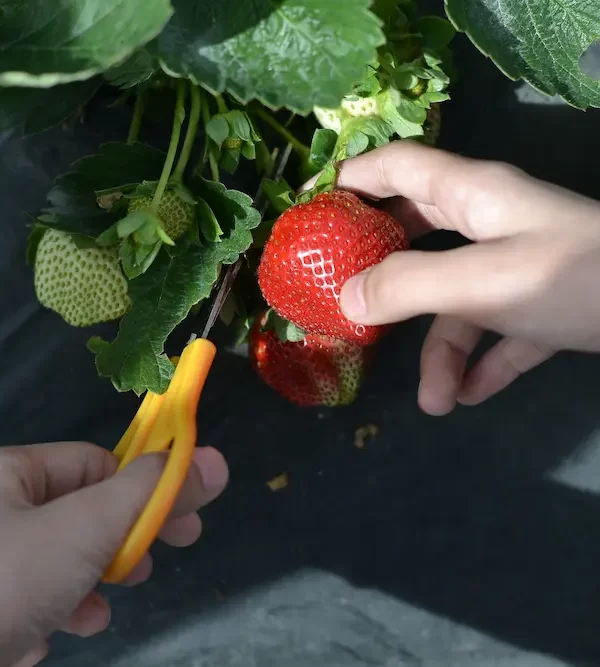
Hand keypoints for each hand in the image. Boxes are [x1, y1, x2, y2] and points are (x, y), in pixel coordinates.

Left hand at [0, 441, 227, 666]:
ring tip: (94, 616)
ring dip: (79, 588)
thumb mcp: (86, 529)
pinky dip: (37, 616)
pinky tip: (37, 644)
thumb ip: (150, 493)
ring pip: (48, 561)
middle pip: (74, 514)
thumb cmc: (5, 582)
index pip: (96, 464)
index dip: (144, 488)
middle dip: (115, 544)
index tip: (181, 522)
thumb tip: (214, 461)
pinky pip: (16, 598)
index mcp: (8, 473)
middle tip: (148, 570)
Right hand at [333, 141, 599, 414]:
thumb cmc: (572, 277)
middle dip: (382, 271)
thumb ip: (409, 286)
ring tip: (435, 403)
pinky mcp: (542, 306)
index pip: (398, 166)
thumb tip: (344, 298)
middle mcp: (490, 224)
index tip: (314, 210)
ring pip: (459, 302)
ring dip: (443, 351)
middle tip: (345, 301)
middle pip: (418, 236)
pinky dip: (483, 363)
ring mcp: (517, 266)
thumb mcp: (482, 282)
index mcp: (472, 196)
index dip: (353, 179)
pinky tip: (471, 396)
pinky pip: (498, 333)